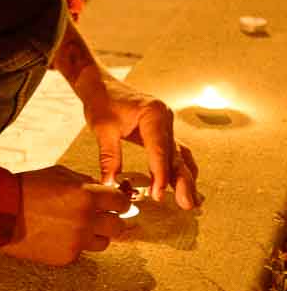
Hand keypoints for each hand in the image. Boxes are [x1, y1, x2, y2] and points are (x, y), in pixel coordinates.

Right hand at [2, 166, 131, 265]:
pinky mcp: (66, 256)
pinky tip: (58, 235)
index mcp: (88, 195)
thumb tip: (99, 190)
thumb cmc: (26, 188)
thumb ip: (84, 182)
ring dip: (94, 235)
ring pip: (103, 243)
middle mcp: (87, 220)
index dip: (119, 203)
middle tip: (103, 218)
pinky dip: (73, 244)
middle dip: (111, 220)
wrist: (1, 211)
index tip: (117, 204)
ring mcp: (78, 241)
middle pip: (118, 226)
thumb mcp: (59, 174)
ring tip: (77, 227)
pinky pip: (80, 252)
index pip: (121, 202)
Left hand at [78, 71, 200, 208]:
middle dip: (183, 182)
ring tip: (191, 202)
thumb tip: (110, 184)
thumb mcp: (102, 128)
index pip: (160, 149)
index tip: (158, 195)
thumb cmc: (101, 102)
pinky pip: (175, 152)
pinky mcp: (163, 131)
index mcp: (153, 114)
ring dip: (185, 179)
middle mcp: (165, 118)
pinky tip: (184, 185)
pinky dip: (180, 169)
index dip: (160, 174)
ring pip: (179, 155)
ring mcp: (167, 124)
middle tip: (187, 205)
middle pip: (176, 154)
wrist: (101, 85)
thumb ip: (109, 157)